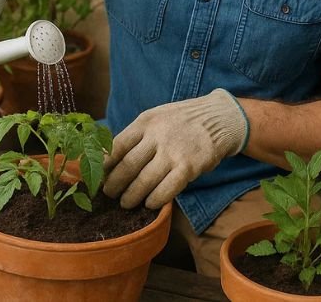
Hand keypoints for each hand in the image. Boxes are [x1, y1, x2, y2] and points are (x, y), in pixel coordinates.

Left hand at [103, 88, 248, 209]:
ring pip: (143, 181)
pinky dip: (154, 200)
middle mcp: (157, 136)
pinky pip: (166, 190)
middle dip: (114, 185)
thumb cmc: (184, 121)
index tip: (98, 178)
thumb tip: (109, 157)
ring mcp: (173, 151)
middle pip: (127, 166)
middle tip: (110, 195)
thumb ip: (137, 135)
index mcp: (145, 121)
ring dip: (131, 197)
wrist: (221, 118)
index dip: (104, 166)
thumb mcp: (158, 117)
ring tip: (126, 203)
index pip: (116, 147)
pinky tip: (150, 204)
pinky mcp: (189, 166)